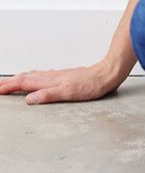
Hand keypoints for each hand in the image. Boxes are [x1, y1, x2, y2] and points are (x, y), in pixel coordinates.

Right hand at [0, 60, 124, 104]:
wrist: (107, 73)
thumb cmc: (92, 84)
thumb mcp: (69, 93)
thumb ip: (49, 95)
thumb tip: (30, 99)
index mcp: (51, 80)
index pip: (25, 82)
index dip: (10, 86)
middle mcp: (52, 76)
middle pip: (26, 77)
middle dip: (10, 81)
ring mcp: (58, 76)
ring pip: (34, 75)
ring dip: (20, 78)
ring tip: (11, 81)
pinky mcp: (64, 77)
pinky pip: (42, 76)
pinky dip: (33, 77)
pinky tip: (36, 80)